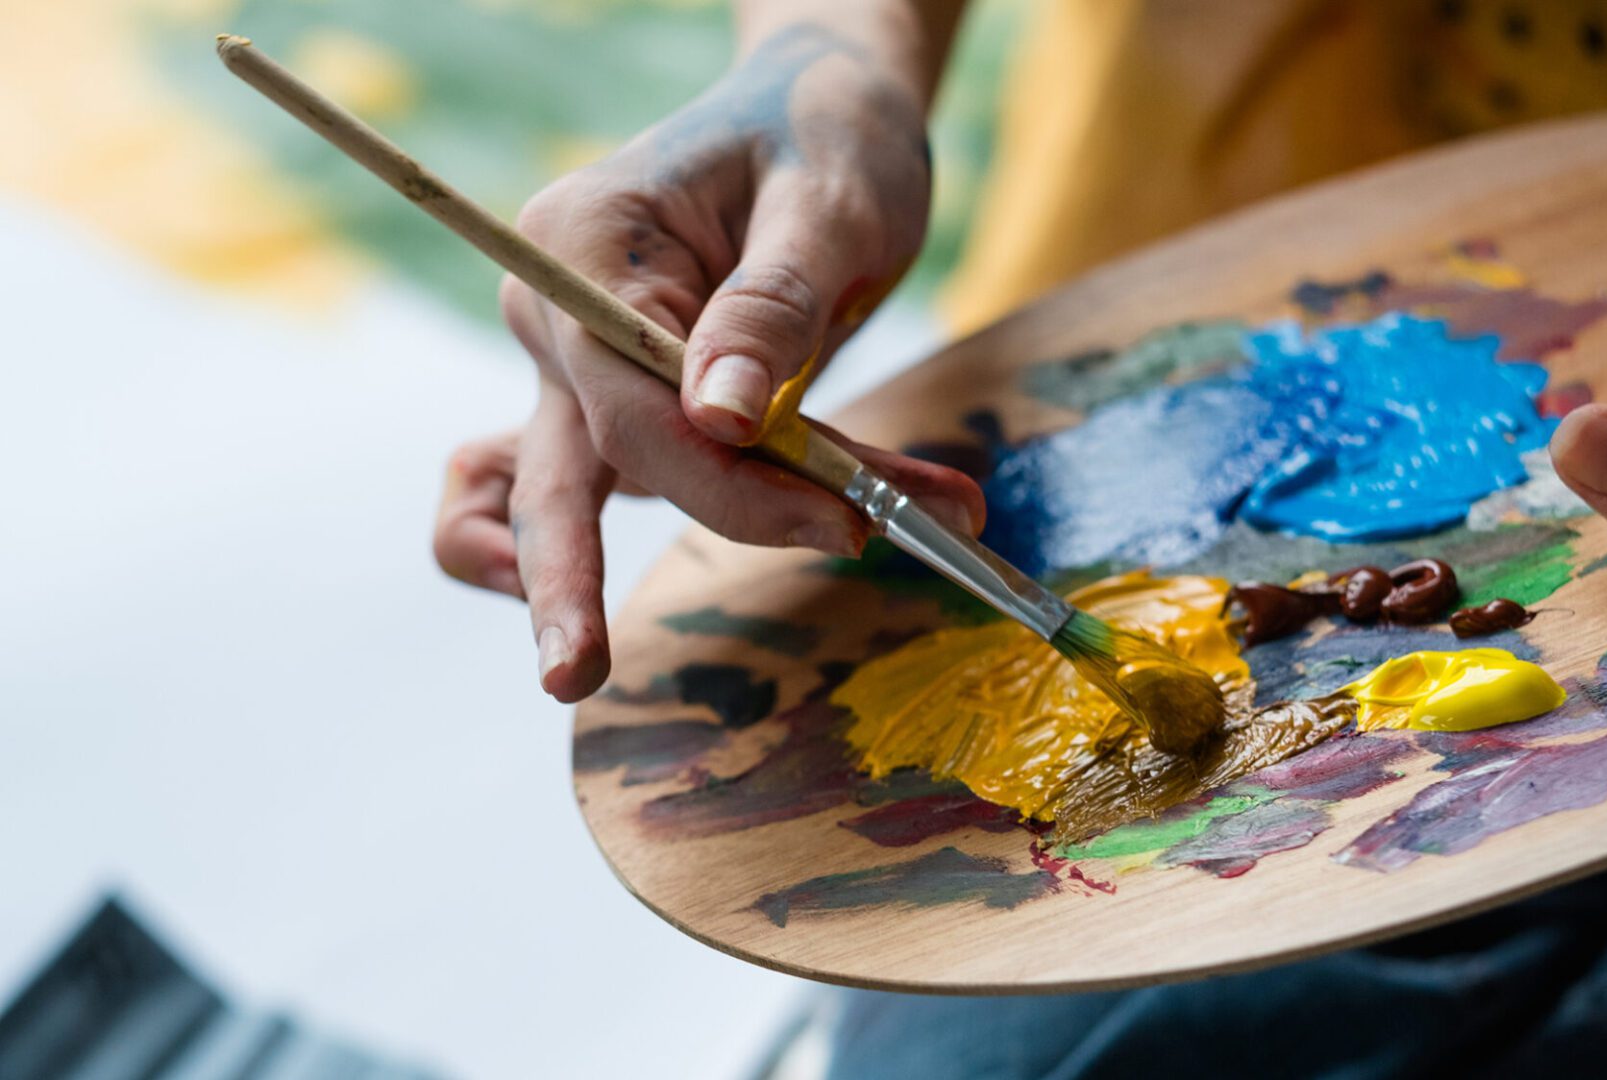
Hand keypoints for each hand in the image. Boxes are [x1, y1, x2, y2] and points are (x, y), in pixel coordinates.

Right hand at [461, 22, 981, 702]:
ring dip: (672, 556)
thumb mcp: (827, 203)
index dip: (734, 489)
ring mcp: (576, 370)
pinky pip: (593, 493)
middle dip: (571, 583)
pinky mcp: (619, 408)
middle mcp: (557, 316)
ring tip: (810, 558)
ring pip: (576, 500)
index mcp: (582, 250)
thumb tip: (718, 418)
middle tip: (583, 674)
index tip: (850, 524)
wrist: (824, 112)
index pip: (630, 412)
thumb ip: (771, 306)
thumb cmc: (826, 138)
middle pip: (558, 473)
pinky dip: (663, 530)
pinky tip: (736, 543)